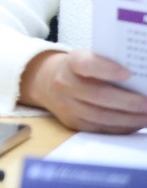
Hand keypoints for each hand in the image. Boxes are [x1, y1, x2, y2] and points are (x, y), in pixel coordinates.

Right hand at [20, 49, 146, 132]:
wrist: (49, 83)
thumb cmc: (79, 70)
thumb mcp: (87, 59)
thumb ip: (107, 65)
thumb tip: (140, 80)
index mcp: (71, 63)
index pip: (86, 65)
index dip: (107, 69)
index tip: (129, 74)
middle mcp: (65, 84)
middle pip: (99, 95)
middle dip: (128, 102)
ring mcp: (67, 106)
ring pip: (102, 116)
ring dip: (130, 119)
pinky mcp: (73, 123)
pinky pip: (101, 128)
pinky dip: (122, 127)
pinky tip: (136, 123)